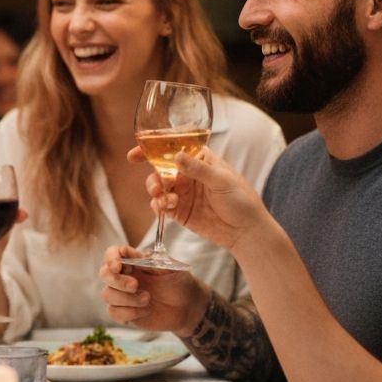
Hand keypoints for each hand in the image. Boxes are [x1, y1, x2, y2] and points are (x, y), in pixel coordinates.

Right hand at [100, 244, 208, 334]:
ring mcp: (123, 295)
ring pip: (107, 295)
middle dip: (117, 281)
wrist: (189, 307)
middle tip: (135, 286)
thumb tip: (128, 253)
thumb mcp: (170, 267)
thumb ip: (149, 260)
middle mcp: (124, 277)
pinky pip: (114, 313)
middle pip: (104, 274)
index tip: (118, 266)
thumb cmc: (179, 283)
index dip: (111, 258)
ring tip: (147, 299)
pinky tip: (145, 311)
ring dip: (127, 299)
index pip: (112, 254)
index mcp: (133, 263)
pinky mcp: (125, 312)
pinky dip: (129, 312)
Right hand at [133, 145, 264, 252]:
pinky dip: (159, 206)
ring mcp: (183, 193)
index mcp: (200, 160)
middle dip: (154, 177)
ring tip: (165, 200)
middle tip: (158, 187)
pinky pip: (161, 206)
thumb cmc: (242, 200)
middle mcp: (188, 175)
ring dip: (156, 192)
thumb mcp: (222, 181)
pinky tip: (166, 209)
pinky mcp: (180, 212)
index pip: (172, 149)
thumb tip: (175, 156)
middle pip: (160, 170)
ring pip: (158, 188)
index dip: (151, 150)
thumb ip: (198, 169)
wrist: (246, 232)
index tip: (135, 155)